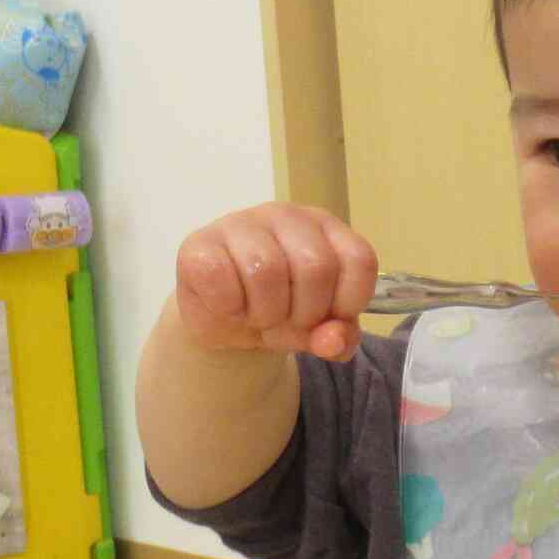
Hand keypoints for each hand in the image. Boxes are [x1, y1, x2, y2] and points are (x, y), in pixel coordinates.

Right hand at [171, 203, 377, 362]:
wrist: (224, 323)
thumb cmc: (280, 312)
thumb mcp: (318, 330)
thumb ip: (339, 336)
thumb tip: (333, 342)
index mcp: (325, 228)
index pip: (359, 259)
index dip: (348, 303)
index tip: (328, 320)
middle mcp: (286, 216)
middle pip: (315, 267)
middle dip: (303, 314)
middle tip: (286, 322)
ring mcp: (241, 223)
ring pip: (266, 270)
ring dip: (265, 313)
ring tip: (258, 317)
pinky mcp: (199, 244)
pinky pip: (220, 277)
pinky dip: (229, 307)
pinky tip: (230, 308)